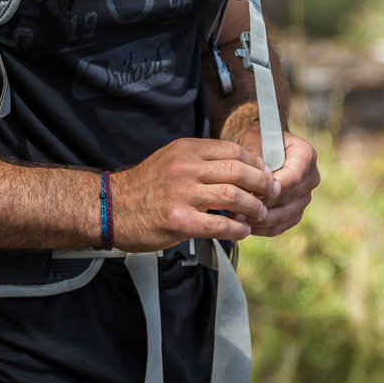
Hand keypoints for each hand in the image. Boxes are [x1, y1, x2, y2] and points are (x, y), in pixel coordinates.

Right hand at [111, 137, 280, 251]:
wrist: (111, 207)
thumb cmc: (144, 186)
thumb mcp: (171, 159)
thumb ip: (200, 161)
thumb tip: (237, 168)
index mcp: (186, 150)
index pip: (232, 150)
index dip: (255, 163)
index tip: (265, 173)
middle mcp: (186, 168)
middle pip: (238, 170)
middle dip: (261, 183)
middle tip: (272, 193)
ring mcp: (183, 194)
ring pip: (233, 196)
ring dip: (253, 207)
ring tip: (259, 213)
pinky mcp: (179, 221)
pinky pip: (219, 225)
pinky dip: (237, 229)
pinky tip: (241, 232)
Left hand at [235, 128, 318, 236]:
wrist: (255, 146)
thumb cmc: (253, 140)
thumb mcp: (252, 142)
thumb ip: (256, 163)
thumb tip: (258, 186)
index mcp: (306, 155)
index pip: (292, 178)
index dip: (271, 189)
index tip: (250, 193)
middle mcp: (310, 177)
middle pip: (288, 199)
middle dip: (262, 206)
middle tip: (239, 210)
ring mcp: (304, 197)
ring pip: (285, 216)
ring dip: (261, 220)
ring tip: (238, 219)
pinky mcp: (295, 212)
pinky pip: (281, 226)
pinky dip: (263, 228)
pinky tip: (245, 226)